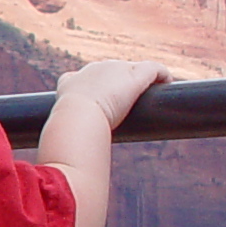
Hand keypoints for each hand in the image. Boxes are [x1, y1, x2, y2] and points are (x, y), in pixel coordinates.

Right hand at [53, 59, 170, 129]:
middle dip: (118, 85)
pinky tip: (167, 84)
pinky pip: (153, 69)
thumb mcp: (58, 132)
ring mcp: (115, 71)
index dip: (92, 89)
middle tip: (127, 104)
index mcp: (71, 81)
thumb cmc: (67, 128)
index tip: (97, 101)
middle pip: (110, 72)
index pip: (82, 79)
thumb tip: (59, 157)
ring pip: (132, 69)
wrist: (78, 115)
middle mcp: (93, 70)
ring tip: (151, 94)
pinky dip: (162, 74)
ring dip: (141, 79)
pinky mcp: (135, 76)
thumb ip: (60, 140)